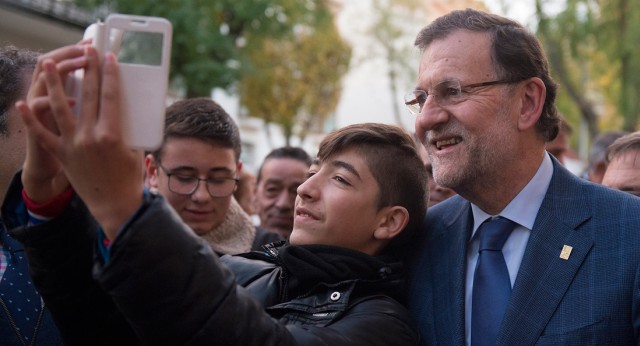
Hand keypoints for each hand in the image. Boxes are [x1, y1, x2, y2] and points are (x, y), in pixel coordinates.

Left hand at [18, 46, 144, 238]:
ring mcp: (72, 145)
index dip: (110, 75)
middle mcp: (90, 137)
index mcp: (112, 134)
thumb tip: (126, 108)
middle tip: (87, 50)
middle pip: (87, 96)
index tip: (108, 57)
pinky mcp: (62, 155)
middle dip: (87, 70)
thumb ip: (128, 128)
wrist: (115, 205)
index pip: (110, 96)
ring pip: (60, 108)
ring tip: (50, 64)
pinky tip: (21, 104)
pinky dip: (30, 120)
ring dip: (55, 84)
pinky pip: (42, 135)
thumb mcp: (135, 149)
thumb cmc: (130, 178)